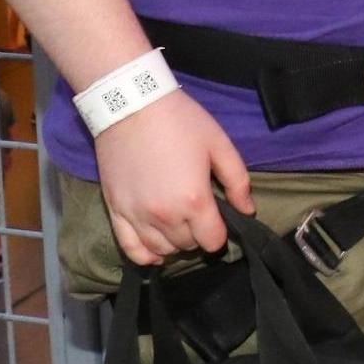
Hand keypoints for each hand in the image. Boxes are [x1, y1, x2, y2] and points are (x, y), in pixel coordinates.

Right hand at [93, 89, 253, 264]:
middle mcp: (164, 216)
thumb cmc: (181, 123)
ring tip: (181, 225)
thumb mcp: (220, 146)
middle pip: (188, 245)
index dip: (222, 234)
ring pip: (161, 250)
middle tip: (202, 215)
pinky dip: (145, 256)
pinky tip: (156, 252)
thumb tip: (248, 210)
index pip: (212, 240)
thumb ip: (237, 182)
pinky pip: (130, 249)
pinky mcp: (115, 211)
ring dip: (175, 243)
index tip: (222, 221)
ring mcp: (136, 216)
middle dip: (199, 234)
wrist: (132, 107)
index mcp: (193, 200)